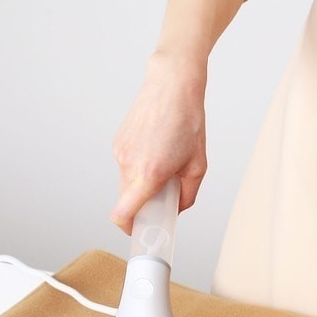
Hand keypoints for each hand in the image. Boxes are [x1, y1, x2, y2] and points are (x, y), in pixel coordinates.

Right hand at [111, 51, 207, 234]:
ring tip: (163, 165)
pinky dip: (138, 168)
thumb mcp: (198, 166)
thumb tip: (176, 208)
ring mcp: (120, 153)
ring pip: (126, 183)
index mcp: (149, 174)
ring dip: (142, 184)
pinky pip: (126, 167)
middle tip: (163, 196)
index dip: (129, 228)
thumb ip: (188, 195)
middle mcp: (129, 165)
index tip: (139, 230)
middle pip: (126, 201)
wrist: (172, 86)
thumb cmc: (188, 121)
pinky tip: (156, 151)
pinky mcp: (117, 142)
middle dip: (143, 205)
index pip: (122, 214)